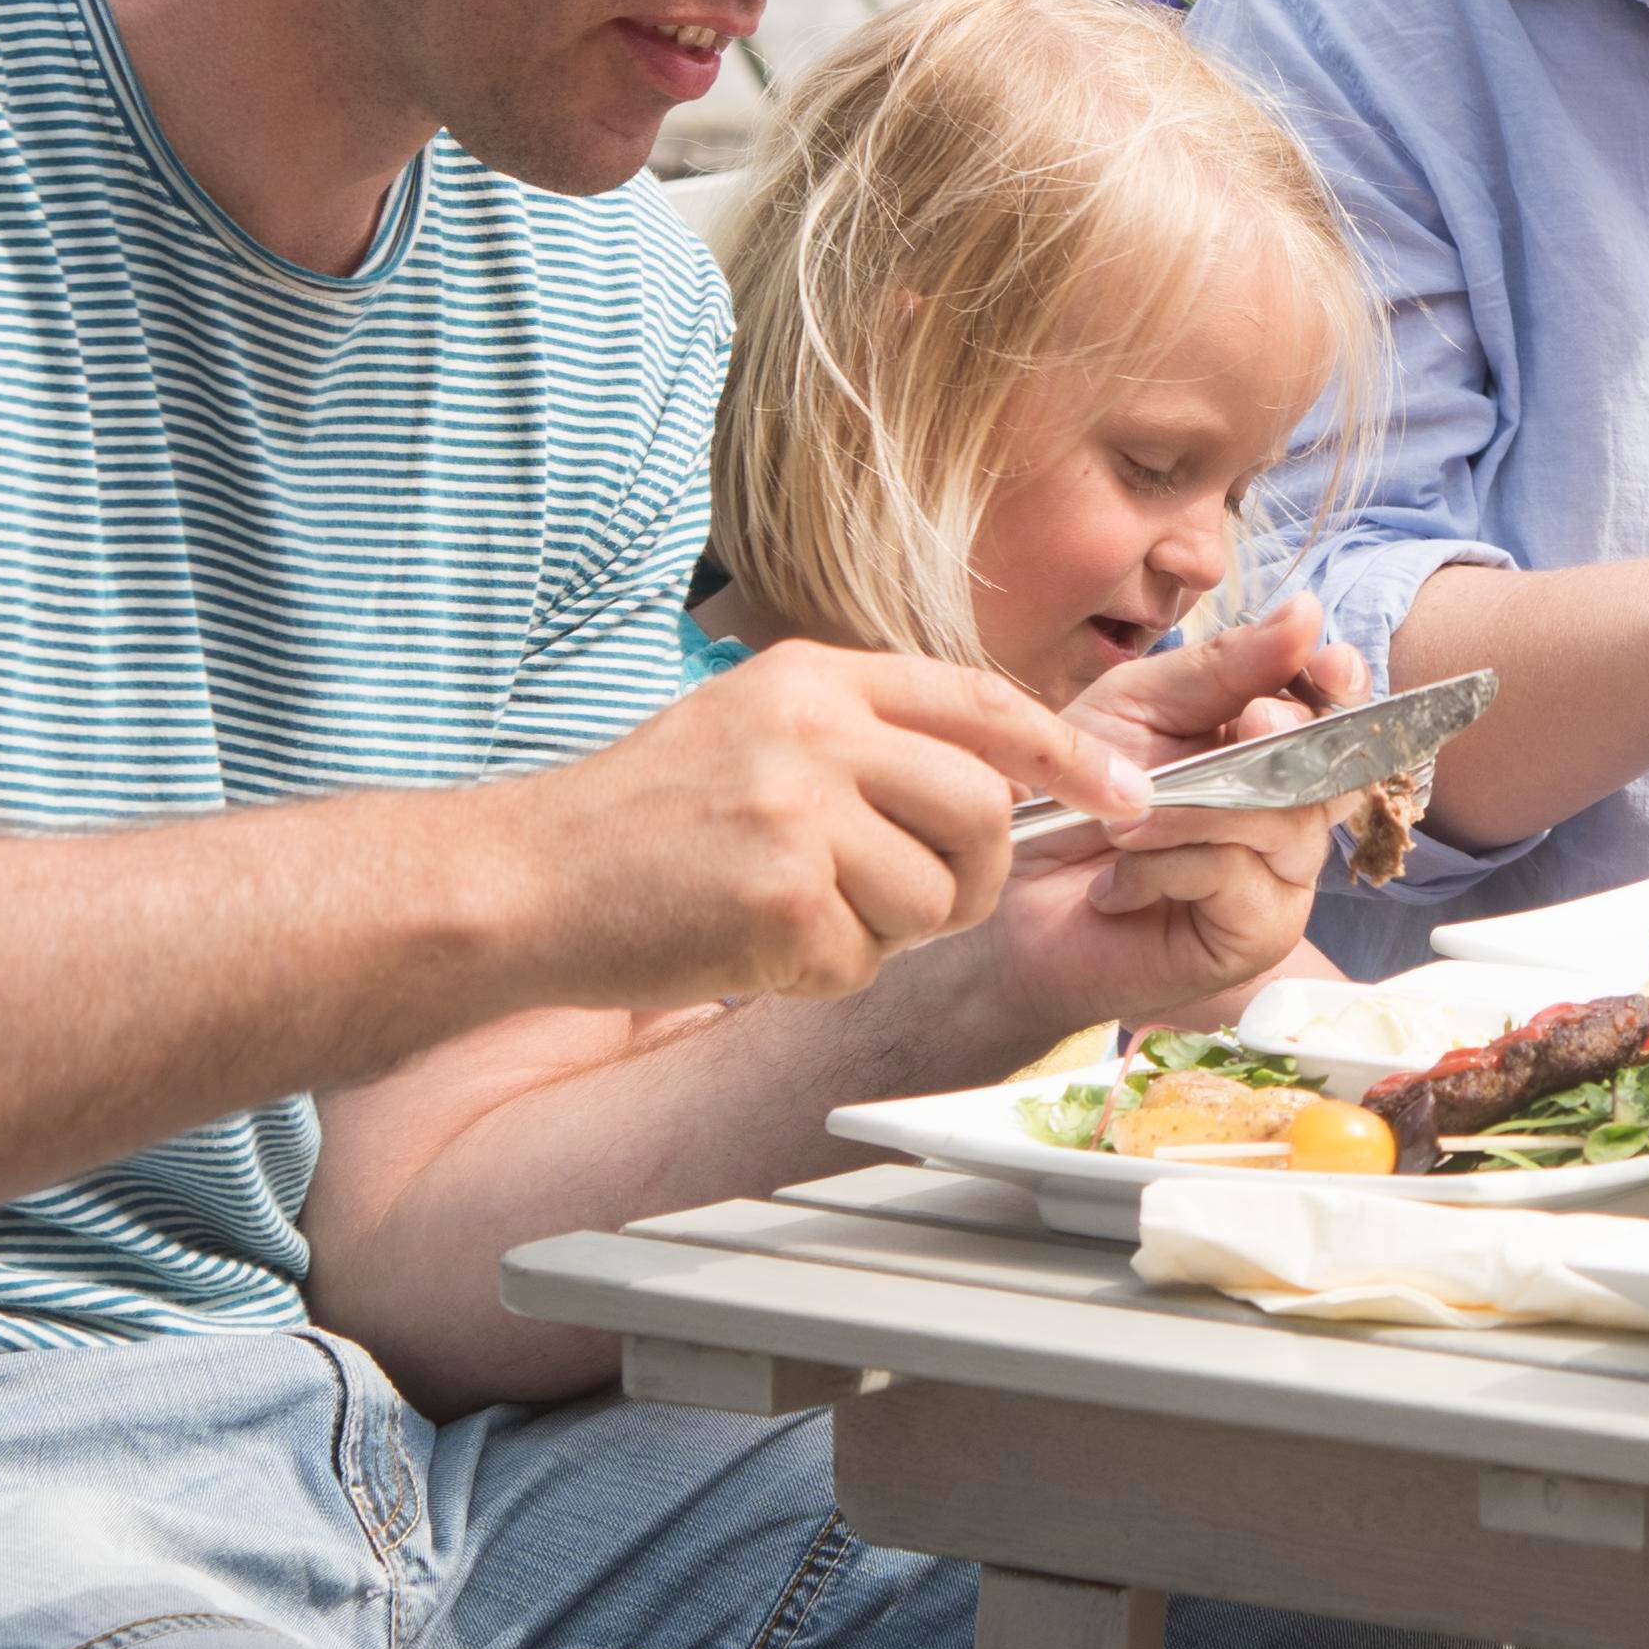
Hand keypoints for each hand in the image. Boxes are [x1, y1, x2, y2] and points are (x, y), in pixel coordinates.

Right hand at [495, 644, 1142, 1009]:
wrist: (523, 880)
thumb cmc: (640, 818)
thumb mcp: (752, 726)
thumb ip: (864, 737)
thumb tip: (996, 780)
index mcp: (813, 677)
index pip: (980, 701)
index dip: (1067, 751)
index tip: (1125, 794)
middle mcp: (813, 731)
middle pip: (983, 808)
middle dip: (973, 872)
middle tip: (916, 897)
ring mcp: (796, 814)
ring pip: (933, 894)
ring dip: (887, 931)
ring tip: (800, 915)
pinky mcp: (779, 901)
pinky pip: (863, 959)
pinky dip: (820, 971)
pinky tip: (753, 947)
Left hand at [993, 603, 1358, 1018]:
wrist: (1010, 897)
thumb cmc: (1074, 794)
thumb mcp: (1138, 706)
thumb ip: (1223, 665)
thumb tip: (1307, 612)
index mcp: (1266, 743)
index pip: (1335, 708)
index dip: (1342, 685)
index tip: (1326, 666)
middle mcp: (1288, 810)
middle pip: (1335, 767)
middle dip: (1289, 738)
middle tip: (1250, 724)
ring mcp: (1278, 878)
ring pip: (1288, 823)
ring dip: (1198, 809)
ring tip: (1121, 822)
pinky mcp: (1257, 935)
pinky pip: (1239, 879)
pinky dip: (1168, 867)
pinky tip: (1115, 883)